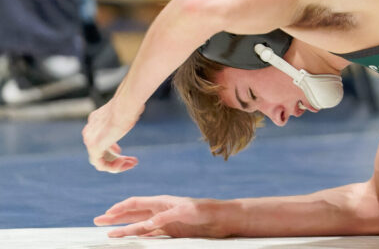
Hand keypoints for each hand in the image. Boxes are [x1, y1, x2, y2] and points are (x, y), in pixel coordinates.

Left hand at [82, 98, 142, 172]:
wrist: (125, 105)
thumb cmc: (130, 104)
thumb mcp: (127, 110)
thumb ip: (127, 114)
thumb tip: (138, 109)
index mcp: (95, 120)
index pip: (99, 139)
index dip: (110, 148)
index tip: (120, 152)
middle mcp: (89, 131)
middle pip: (100, 151)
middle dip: (116, 158)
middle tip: (131, 161)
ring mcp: (89, 140)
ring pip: (100, 160)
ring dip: (116, 164)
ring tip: (131, 163)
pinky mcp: (94, 148)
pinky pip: (101, 164)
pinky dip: (113, 167)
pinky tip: (125, 164)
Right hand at [95, 195, 226, 237]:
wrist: (220, 219)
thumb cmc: (204, 210)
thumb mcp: (186, 211)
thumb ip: (166, 217)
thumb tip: (147, 224)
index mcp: (162, 201)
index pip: (136, 203)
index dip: (120, 208)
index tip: (106, 213)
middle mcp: (160, 210)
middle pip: (133, 214)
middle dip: (115, 217)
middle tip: (97, 221)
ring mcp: (164, 221)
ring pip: (138, 225)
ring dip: (123, 229)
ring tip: (108, 234)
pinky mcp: (170, 231)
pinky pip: (148, 234)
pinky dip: (137, 236)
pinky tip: (130, 238)